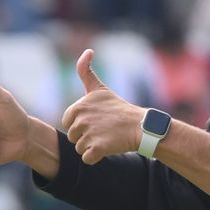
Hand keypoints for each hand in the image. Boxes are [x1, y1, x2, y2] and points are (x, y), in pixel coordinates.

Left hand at [61, 49, 142, 164]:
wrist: (140, 126)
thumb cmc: (118, 108)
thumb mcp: (99, 88)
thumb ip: (85, 71)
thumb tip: (87, 50)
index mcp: (77, 107)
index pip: (68, 123)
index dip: (82, 124)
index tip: (97, 120)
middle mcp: (80, 120)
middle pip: (73, 136)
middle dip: (86, 136)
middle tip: (103, 130)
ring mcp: (88, 134)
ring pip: (80, 148)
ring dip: (92, 147)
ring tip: (107, 137)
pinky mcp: (96, 148)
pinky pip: (87, 159)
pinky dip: (96, 157)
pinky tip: (108, 147)